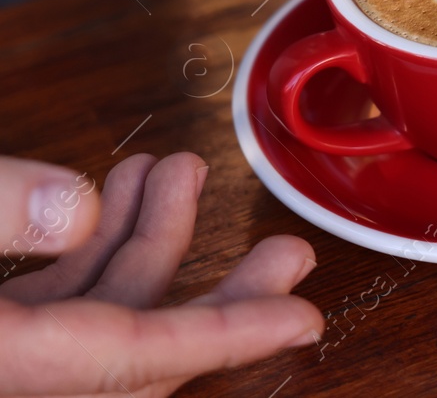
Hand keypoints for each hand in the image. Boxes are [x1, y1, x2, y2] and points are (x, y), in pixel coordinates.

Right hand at [0, 152, 322, 396]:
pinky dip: (100, 248)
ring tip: (185, 170)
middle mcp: (3, 373)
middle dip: (220, 298)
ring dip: (153, 242)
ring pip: (100, 320)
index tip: (300, 320)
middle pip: (136, 353)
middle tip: (286, 254)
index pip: (130, 358)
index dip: (225, 335)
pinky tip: (126, 189)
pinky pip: (60, 305)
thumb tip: (76, 207)